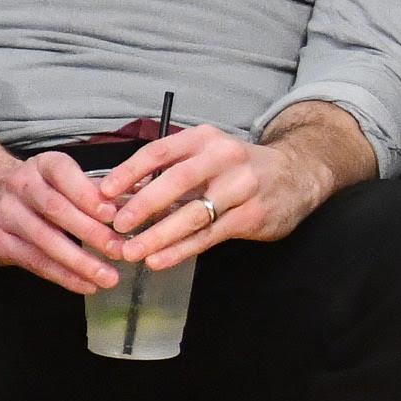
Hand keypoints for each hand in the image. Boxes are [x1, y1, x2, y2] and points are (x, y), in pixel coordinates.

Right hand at [0, 144, 125, 295]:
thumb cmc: (37, 185)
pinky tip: (86, 285)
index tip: (112, 213)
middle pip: (55, 210)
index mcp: (43, 166)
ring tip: (109, 277)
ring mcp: (4, 214)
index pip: (64, 174)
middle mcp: (20, 186)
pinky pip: (33, 261)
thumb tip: (145, 192)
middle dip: (91, 232)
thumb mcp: (61, 175)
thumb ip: (97, 187)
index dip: (87, 194)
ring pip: (44, 240)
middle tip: (121, 251)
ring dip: (79, 262)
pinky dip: (63, 276)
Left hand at [103, 125, 338, 270]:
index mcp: (204, 139)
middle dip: (144, 205)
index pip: (159, 152)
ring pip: (194, 214)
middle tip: (116, 225)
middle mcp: (225, 158)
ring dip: (159, 235)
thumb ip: (169, 172)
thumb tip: (118, 197)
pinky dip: (182, 249)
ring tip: (133, 251)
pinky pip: (211, 235)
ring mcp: (242, 188)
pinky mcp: (253, 216)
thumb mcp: (207, 155)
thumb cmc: (239, 168)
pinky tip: (161, 260)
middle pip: (178, 181)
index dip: (129, 172)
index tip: (103, 192)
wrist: (298, 173)